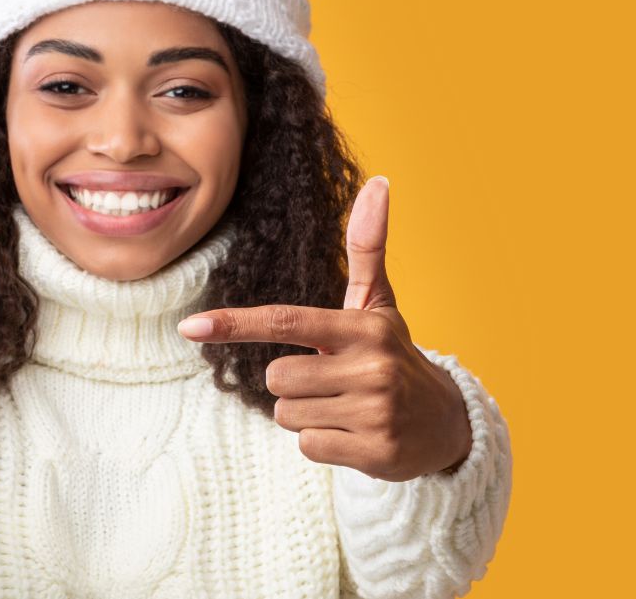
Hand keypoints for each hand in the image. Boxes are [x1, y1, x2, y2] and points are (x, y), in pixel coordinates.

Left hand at [177, 176, 470, 481]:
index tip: (190, 327)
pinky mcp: (376, 453)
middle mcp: (373, 366)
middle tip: (332, 382)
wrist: (445, 423)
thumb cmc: (393, 355)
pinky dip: (323, 442)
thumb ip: (368, 247)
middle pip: (277, 378)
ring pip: (289, 414)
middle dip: (293, 383)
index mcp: (364, 327)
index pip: (286, 322)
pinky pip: (309, 446)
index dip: (235, 324)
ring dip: (306, 414)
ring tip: (345, 407)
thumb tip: (378, 182)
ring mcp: (376, 411)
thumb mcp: (378, 304)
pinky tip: (354, 433)